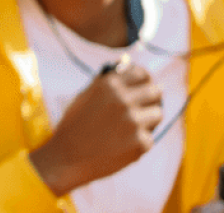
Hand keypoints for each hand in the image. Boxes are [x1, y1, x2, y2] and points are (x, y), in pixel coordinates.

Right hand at [27, 63, 162, 195]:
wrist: (66, 158)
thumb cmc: (74, 126)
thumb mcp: (85, 96)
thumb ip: (107, 82)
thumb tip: (127, 65)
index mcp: (110, 84)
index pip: (142, 74)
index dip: (145, 81)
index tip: (145, 87)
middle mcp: (123, 100)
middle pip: (156, 91)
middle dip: (152, 99)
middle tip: (144, 108)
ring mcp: (133, 121)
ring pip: (157, 114)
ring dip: (148, 121)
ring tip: (131, 129)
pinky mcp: (140, 142)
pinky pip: (150, 138)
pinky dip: (139, 143)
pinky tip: (122, 146)